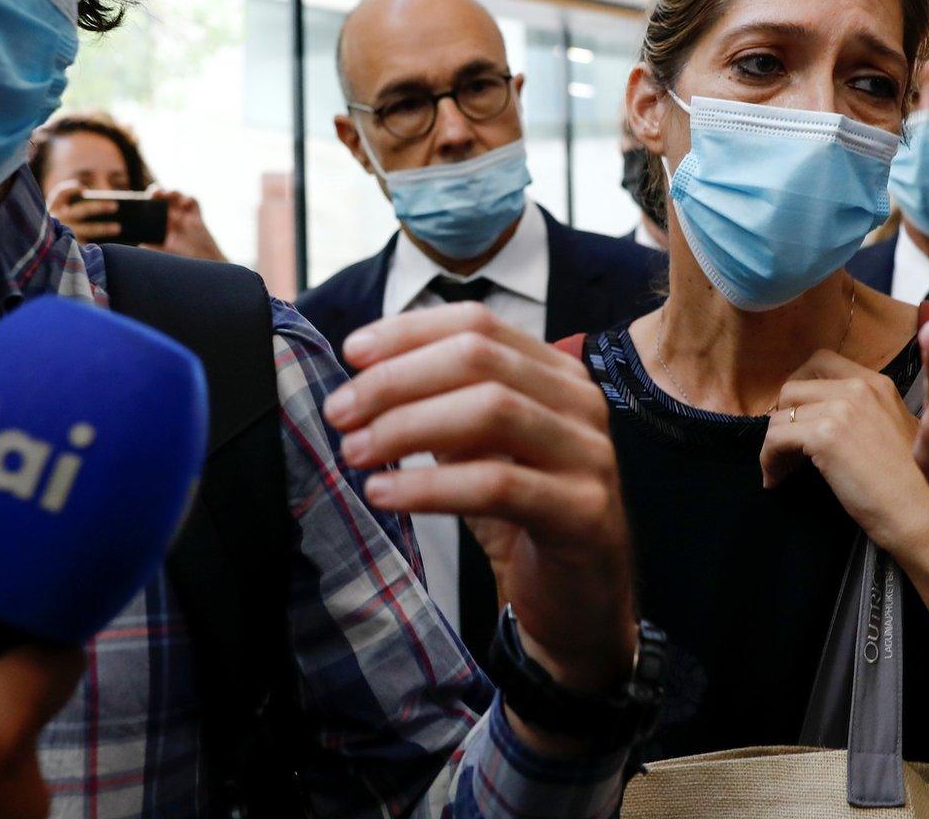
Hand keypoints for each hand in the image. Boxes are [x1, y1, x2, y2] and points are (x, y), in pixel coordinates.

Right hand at [45, 179, 118, 242]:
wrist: (35, 257)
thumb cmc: (48, 233)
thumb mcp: (53, 220)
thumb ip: (69, 212)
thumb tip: (101, 208)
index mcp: (51, 210)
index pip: (61, 193)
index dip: (72, 188)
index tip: (84, 189)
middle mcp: (57, 221)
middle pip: (83, 210)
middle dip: (100, 207)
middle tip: (115, 206)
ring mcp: (63, 236)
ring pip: (88, 229)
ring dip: (104, 228)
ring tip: (117, 227)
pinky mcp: (69, 249)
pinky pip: (87, 245)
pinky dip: (98, 245)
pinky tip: (109, 246)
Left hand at [143, 186, 227, 261]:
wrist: (202, 263)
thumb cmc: (182, 260)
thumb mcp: (162, 253)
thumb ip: (152, 247)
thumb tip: (140, 243)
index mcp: (160, 226)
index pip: (151, 208)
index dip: (147, 202)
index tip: (144, 200)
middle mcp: (171, 219)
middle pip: (162, 198)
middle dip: (158, 192)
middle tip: (155, 193)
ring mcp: (184, 217)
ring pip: (177, 197)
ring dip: (173, 192)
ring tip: (169, 194)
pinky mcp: (197, 217)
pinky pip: (193, 202)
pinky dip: (188, 198)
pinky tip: (184, 203)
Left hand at [323, 306, 635, 725]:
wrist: (579, 604)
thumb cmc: (523, 520)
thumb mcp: (478, 451)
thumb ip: (440, 408)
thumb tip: (365, 380)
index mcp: (554, 375)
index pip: (477, 324)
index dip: (408, 333)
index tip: (351, 354)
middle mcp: (579, 403)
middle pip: (479, 358)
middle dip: (396, 380)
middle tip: (341, 412)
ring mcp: (588, 455)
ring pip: (491, 410)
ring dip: (408, 425)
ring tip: (355, 451)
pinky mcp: (582, 512)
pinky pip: (496, 484)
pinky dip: (429, 485)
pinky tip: (384, 492)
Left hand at [762, 349, 928, 556]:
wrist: (925, 517)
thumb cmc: (916, 487)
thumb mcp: (895, 432)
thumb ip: (863, 416)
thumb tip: (823, 420)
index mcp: (878, 384)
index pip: (821, 362)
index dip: (801, 389)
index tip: (799, 417)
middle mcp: (860, 388)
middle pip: (793, 387)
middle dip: (783, 416)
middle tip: (786, 446)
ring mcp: (841, 409)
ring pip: (780, 415)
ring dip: (775, 443)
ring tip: (781, 469)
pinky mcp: (825, 437)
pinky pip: (775, 439)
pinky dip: (769, 460)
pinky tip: (775, 480)